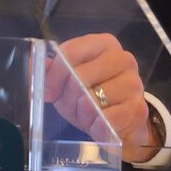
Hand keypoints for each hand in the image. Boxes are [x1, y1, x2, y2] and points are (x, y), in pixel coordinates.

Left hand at [43, 33, 160, 163]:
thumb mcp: (66, 82)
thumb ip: (48, 70)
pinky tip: (97, 126)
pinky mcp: (138, 109)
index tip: (48, 92)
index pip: (70, 53)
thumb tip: (33, 63)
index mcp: (103, 44)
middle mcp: (122, 59)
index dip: (54, 75)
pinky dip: (95, 126)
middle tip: (70, 106)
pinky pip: (106, 119)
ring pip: (92, 99)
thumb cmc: (91, 96)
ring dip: (82, 114)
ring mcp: (133, 83)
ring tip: (85, 116)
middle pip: (79, 76)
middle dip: (68, 97)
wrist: (122, 122)